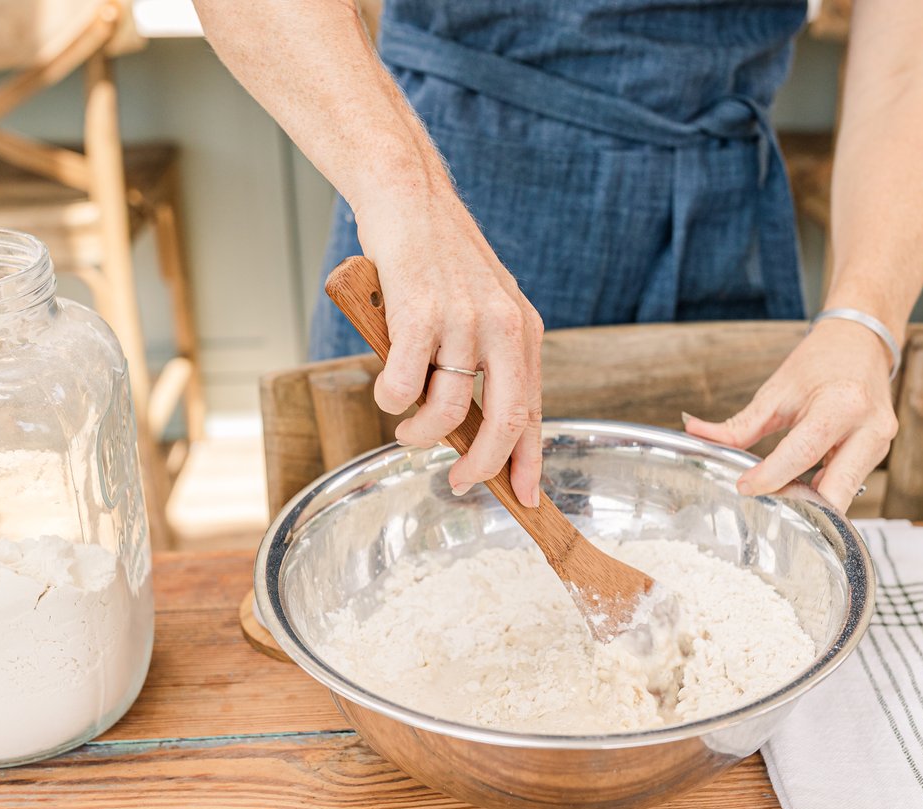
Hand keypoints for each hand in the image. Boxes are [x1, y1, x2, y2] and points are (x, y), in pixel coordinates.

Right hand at [353, 192, 543, 505]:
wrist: (409, 197)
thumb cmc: (439, 258)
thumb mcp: (485, 305)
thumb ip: (489, 358)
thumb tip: (476, 426)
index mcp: (523, 330)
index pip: (534, 411)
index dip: (531, 462)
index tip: (526, 496)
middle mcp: (502, 327)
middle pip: (504, 423)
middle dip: (482, 467)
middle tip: (460, 482)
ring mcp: (462, 321)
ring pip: (446, 411)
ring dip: (420, 433)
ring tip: (407, 427)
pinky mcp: (419, 313)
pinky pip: (402, 386)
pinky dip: (390, 399)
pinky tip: (387, 391)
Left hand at [683, 318, 898, 511]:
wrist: (861, 342)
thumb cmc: (821, 361)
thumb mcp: (777, 390)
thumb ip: (740, 424)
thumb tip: (696, 433)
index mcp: (842, 405)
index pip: (802, 453)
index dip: (770, 476)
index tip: (744, 486)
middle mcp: (869, 428)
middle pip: (836, 490)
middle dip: (802, 505)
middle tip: (767, 502)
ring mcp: (879, 443)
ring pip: (844, 493)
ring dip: (812, 499)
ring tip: (781, 489)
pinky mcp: (879, 452)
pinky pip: (849, 484)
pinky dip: (823, 489)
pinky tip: (802, 483)